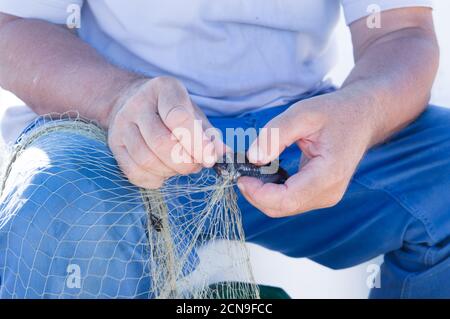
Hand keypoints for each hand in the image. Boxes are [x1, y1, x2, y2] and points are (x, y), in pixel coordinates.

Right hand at [108, 76, 223, 188]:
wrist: (129, 99)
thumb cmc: (169, 108)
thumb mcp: (193, 112)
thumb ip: (208, 133)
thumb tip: (223, 154)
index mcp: (164, 89)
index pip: (178, 118)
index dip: (197, 143)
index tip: (209, 159)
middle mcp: (138, 104)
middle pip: (161, 143)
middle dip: (185, 162)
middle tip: (197, 164)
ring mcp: (122, 125)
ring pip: (147, 160)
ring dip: (171, 171)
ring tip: (181, 167)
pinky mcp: (114, 145)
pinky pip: (134, 172)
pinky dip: (155, 179)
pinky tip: (164, 172)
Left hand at [237, 92, 374, 216]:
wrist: (361, 117)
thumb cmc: (336, 113)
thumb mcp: (303, 113)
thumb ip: (275, 135)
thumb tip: (253, 158)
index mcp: (329, 175)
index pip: (286, 199)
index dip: (258, 193)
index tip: (241, 175)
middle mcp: (329, 193)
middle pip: (282, 208)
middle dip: (255, 194)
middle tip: (240, 171)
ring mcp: (325, 196)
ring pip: (283, 207)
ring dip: (262, 193)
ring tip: (250, 170)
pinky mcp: (319, 194)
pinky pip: (289, 200)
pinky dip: (271, 191)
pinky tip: (264, 172)